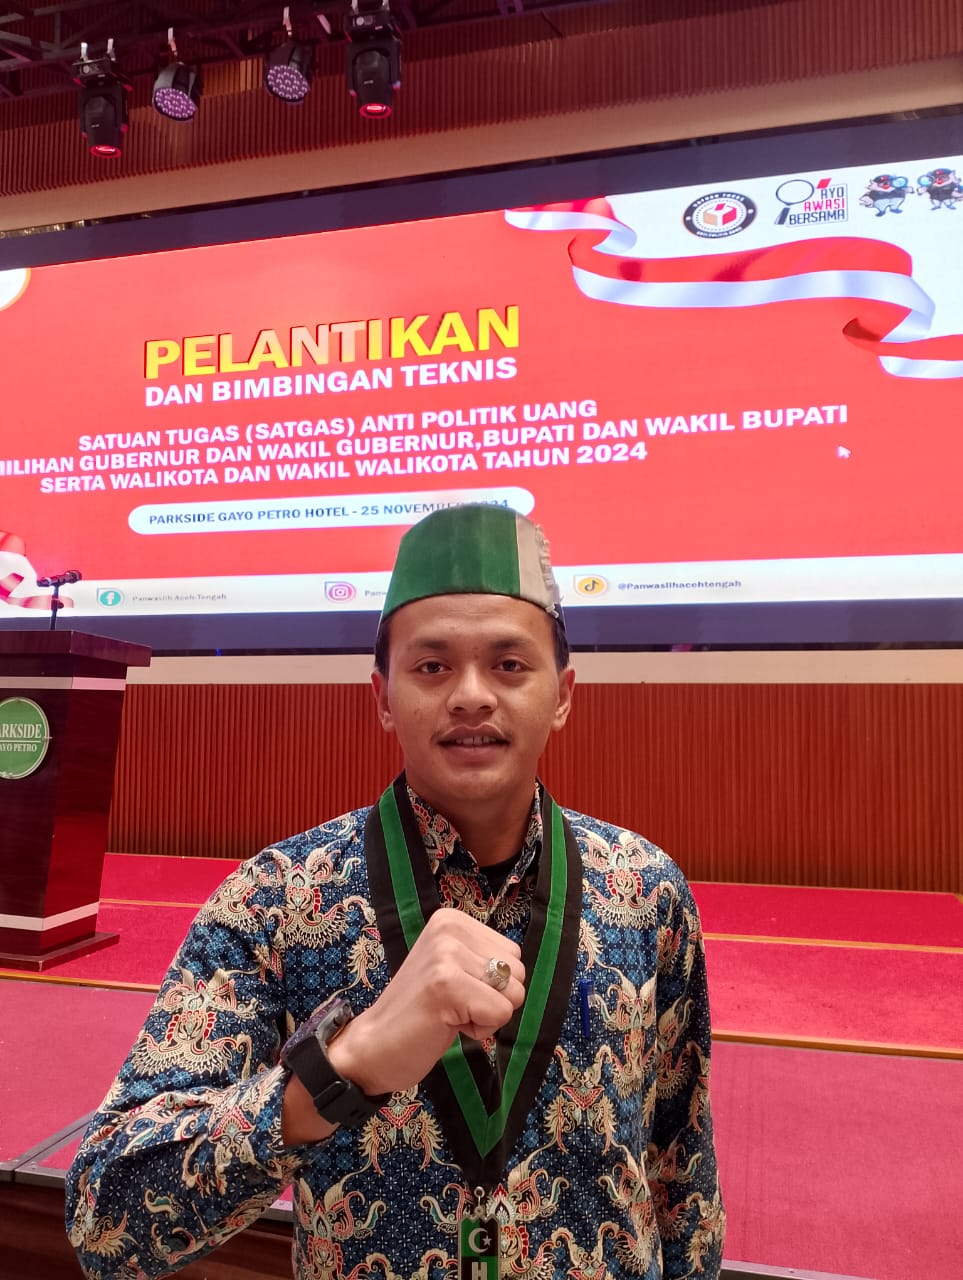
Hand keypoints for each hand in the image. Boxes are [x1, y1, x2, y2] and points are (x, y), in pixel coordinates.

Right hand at [328, 909, 524, 1096]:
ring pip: (513, 993)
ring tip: (450, 1013)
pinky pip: (500, 1013)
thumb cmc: (419, 1013)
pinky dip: (480, 1030)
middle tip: (452, 1005)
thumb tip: (520, 971)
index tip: (454, 991)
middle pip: (517, 971)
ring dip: (487, 1014)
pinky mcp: (447, 984)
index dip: (491, 983)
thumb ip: (483, 959)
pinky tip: (447, 1025)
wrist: (373, 1045)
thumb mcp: (452, 969)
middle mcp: (449, 928)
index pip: (512, 953)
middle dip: (493, 998)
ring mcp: (446, 955)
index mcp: (451, 920)